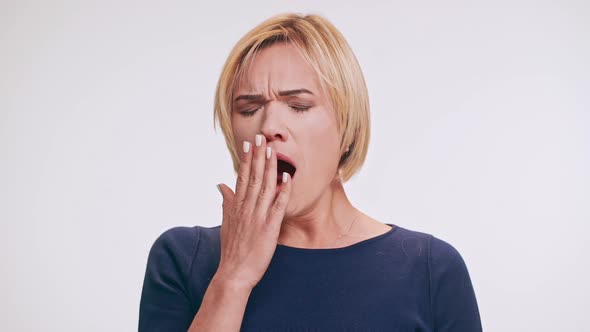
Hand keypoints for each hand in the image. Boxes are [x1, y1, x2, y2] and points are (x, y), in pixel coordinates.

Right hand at [215, 134, 291, 290]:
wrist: (234, 274)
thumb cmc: (231, 250)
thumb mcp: (226, 222)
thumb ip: (226, 201)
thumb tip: (221, 184)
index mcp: (236, 206)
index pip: (241, 178)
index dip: (246, 160)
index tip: (249, 143)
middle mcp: (245, 208)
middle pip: (252, 177)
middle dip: (257, 156)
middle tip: (261, 137)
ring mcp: (257, 217)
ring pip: (264, 187)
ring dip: (269, 168)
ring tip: (272, 150)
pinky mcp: (268, 228)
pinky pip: (277, 207)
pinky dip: (282, 192)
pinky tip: (287, 179)